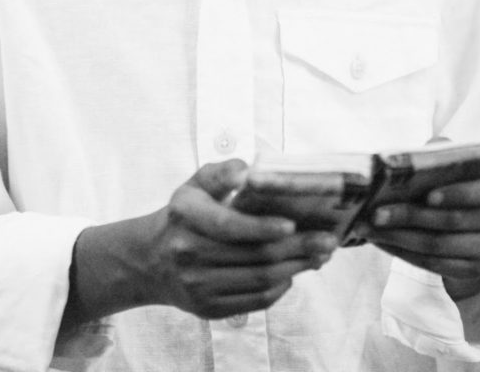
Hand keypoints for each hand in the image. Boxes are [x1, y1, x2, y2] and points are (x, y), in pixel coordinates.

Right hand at [144, 159, 337, 317]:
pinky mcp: (208, 309)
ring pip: (259, 280)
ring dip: (296, 268)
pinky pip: (254, 300)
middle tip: (327, 240)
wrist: (151, 261)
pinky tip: (295, 272)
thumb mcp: (196, 184)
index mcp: (186, 215)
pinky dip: (280, 287)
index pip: (229, 225)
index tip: (293, 223)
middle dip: (296, 248)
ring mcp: (198, 286)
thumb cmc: (185, 215)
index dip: (262, 226)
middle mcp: (189, 253)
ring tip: (320, 255)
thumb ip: (222, 172)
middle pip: (253, 255)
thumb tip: (248, 171)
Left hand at [366, 158, 479, 299]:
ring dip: (400, 238)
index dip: (457, 194)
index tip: (427, 195)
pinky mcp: (474, 268)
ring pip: (440, 245)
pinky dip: (405, 254)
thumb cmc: (460, 176)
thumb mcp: (458, 160)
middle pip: (453, 220)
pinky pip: (435, 264)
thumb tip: (407, 159)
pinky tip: (382, 243)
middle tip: (376, 213)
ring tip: (369, 229)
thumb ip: (441, 154)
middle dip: (411, 216)